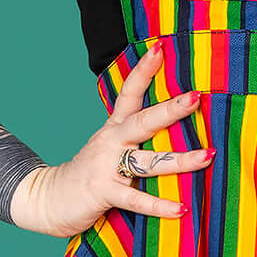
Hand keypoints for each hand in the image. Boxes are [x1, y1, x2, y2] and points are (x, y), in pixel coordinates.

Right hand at [9, 43, 211, 238]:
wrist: (48, 199)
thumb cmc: (88, 173)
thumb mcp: (109, 148)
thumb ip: (136, 138)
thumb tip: (174, 125)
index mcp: (114, 128)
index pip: (129, 93)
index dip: (144, 70)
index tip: (161, 47)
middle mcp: (111, 142)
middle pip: (143, 121)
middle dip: (170, 109)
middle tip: (196, 96)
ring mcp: (107, 166)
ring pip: (148, 160)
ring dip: (180, 159)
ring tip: (207, 155)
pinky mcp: (104, 192)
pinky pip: (136, 199)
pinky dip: (159, 205)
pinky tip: (181, 209)